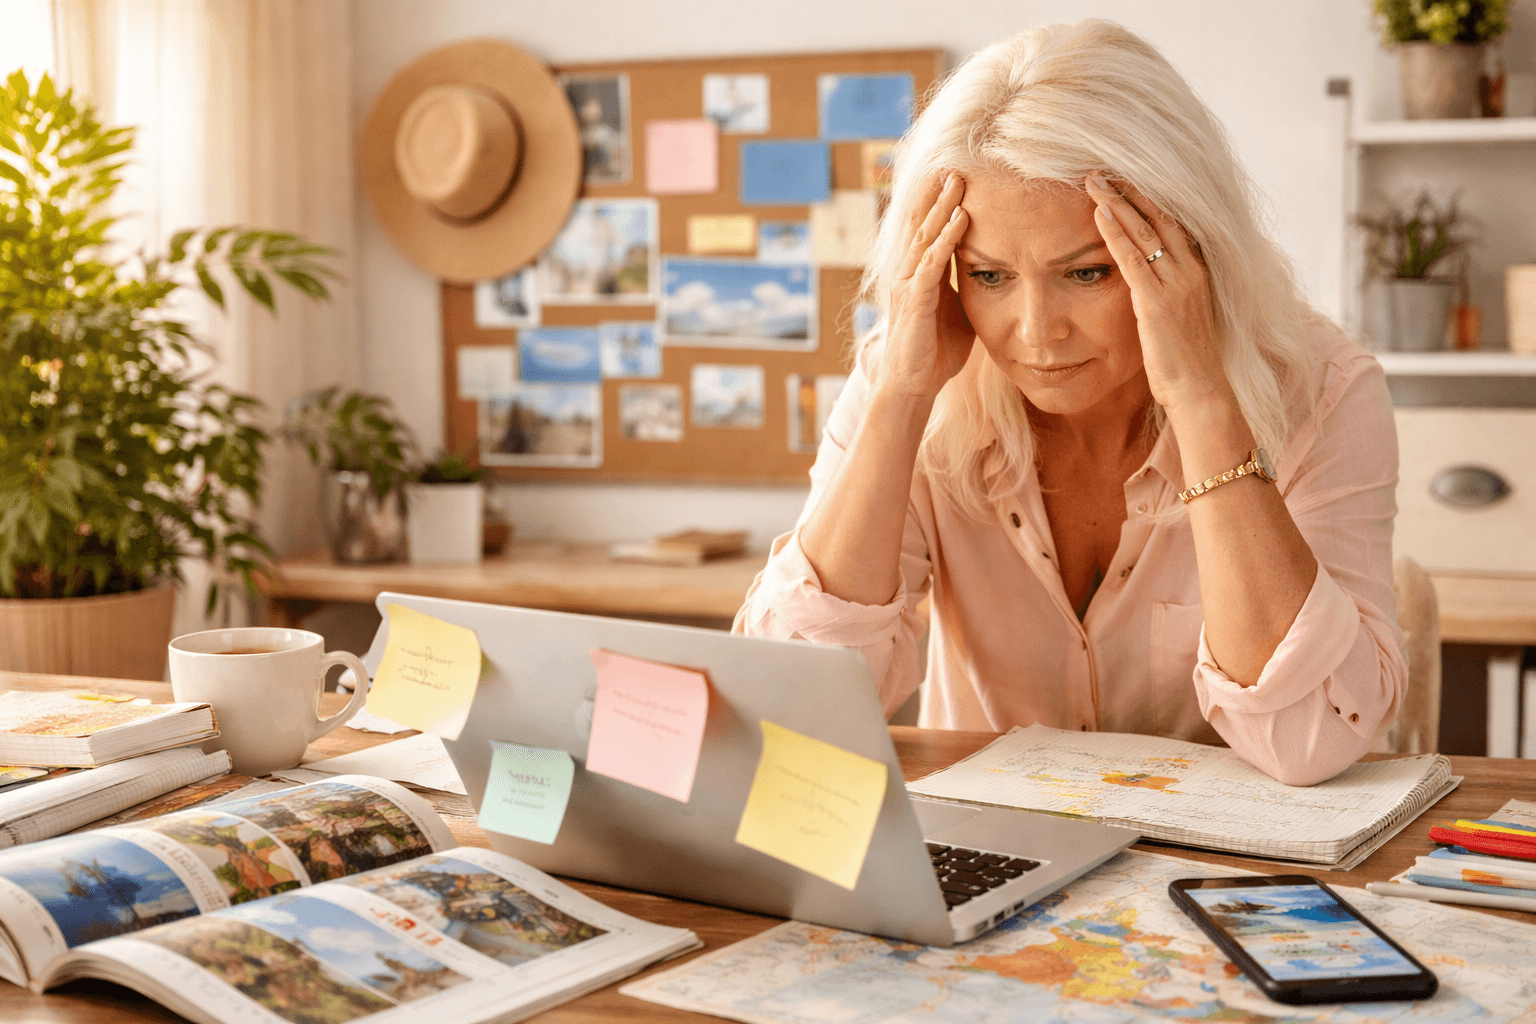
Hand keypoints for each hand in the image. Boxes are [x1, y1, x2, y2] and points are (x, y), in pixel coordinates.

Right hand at [876, 172, 975, 400]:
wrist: (913, 386)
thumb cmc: (935, 353)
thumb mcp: (958, 312)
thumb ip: (968, 289)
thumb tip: (995, 274)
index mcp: (920, 275)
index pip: (929, 231)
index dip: (941, 205)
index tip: (957, 179)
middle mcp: (909, 274)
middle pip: (923, 225)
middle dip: (939, 195)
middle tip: (957, 165)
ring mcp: (909, 286)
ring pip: (925, 236)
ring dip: (942, 207)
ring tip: (958, 181)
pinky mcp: (915, 301)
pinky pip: (931, 263)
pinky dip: (946, 238)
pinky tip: (961, 219)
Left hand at [1085, 173, 1232, 414]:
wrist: (1200, 391)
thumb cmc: (1184, 360)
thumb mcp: (1177, 316)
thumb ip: (1164, 291)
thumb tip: (1145, 279)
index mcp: (1197, 271)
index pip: (1172, 222)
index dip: (1148, 197)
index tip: (1124, 176)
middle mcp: (1191, 271)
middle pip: (1159, 216)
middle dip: (1130, 189)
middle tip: (1102, 167)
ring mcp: (1176, 285)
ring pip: (1145, 231)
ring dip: (1117, 202)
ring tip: (1094, 180)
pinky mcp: (1157, 304)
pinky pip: (1133, 260)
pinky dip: (1115, 234)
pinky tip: (1099, 215)